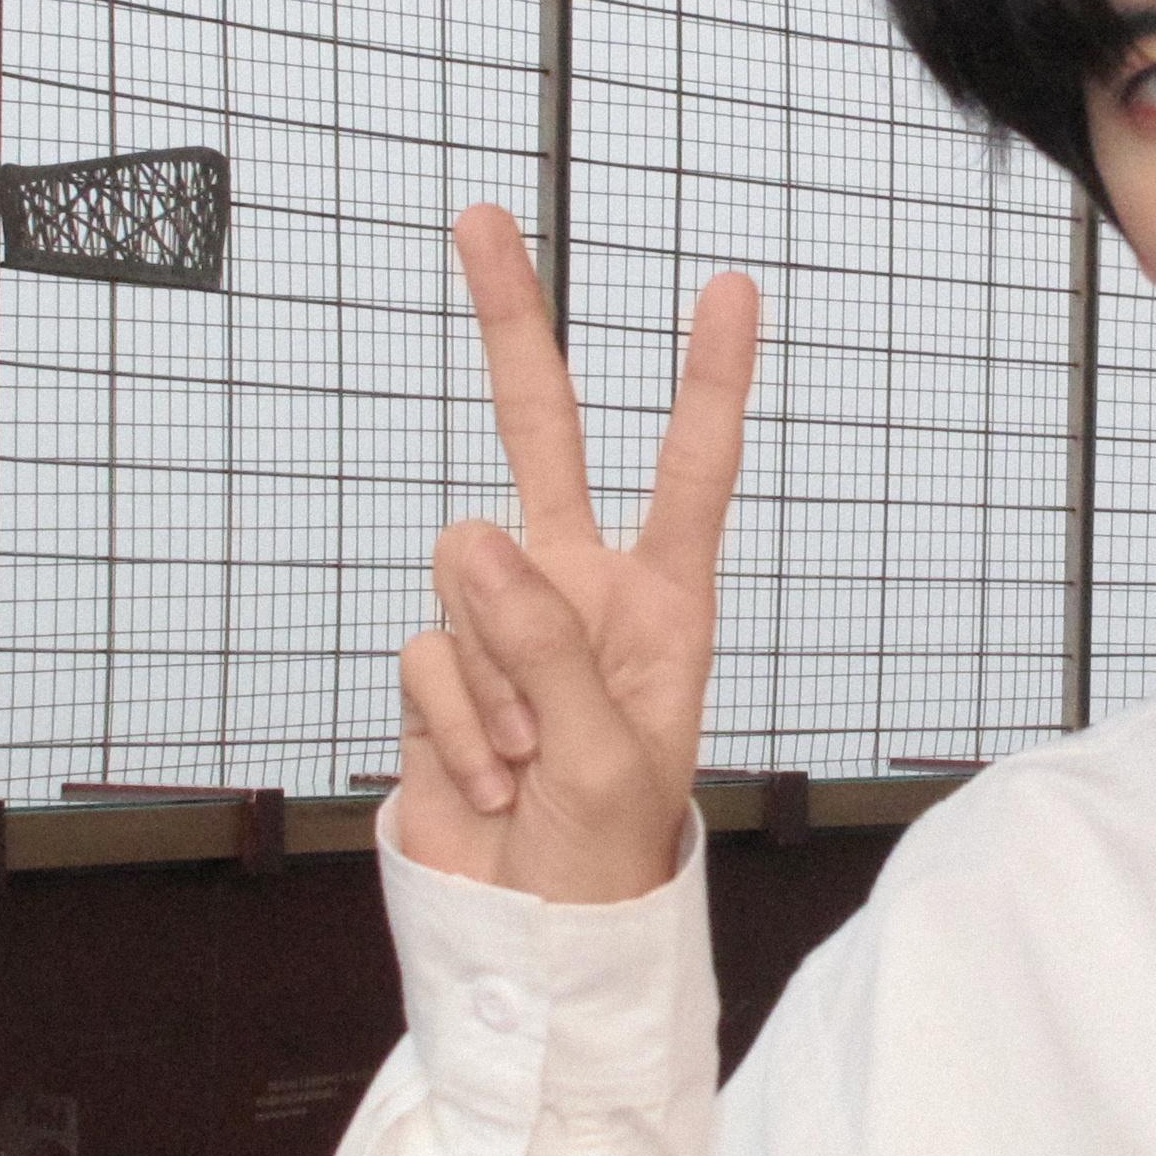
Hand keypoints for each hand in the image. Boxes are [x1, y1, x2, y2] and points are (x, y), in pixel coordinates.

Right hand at [385, 204, 756, 904]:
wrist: (532, 938)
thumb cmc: (606, 858)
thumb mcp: (607, 759)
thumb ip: (545, 647)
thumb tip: (472, 539)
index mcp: (664, 605)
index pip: (689, 473)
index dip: (708, 382)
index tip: (730, 286)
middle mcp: (581, 592)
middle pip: (538, 435)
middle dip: (508, 325)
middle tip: (482, 217)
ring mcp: (502, 627)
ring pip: (464, 588)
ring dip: (492, 689)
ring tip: (529, 766)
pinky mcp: (439, 672)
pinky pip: (426, 660)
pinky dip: (452, 729)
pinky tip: (486, 781)